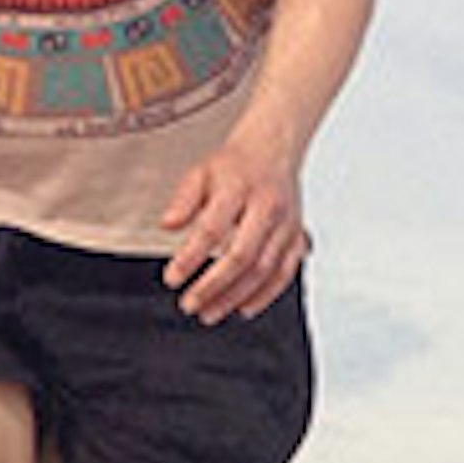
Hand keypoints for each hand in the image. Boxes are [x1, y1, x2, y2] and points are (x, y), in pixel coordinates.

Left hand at [159, 139, 309, 321]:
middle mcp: (267, 207)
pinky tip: (243, 308)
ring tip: (209, 313)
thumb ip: (183, 200)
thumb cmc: (234, 166)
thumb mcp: (200, 173)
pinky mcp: (297, 237)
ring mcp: (286, 224)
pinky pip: (285, 273)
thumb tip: (167, 224)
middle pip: (242, 255)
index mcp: (239, 188)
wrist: (273, 150)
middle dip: (213, 286)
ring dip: (235, 296)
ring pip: (264, 269)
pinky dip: (265, 295)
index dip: (190, 258)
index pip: (212, 228)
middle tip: (189, 304)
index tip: (171, 279)